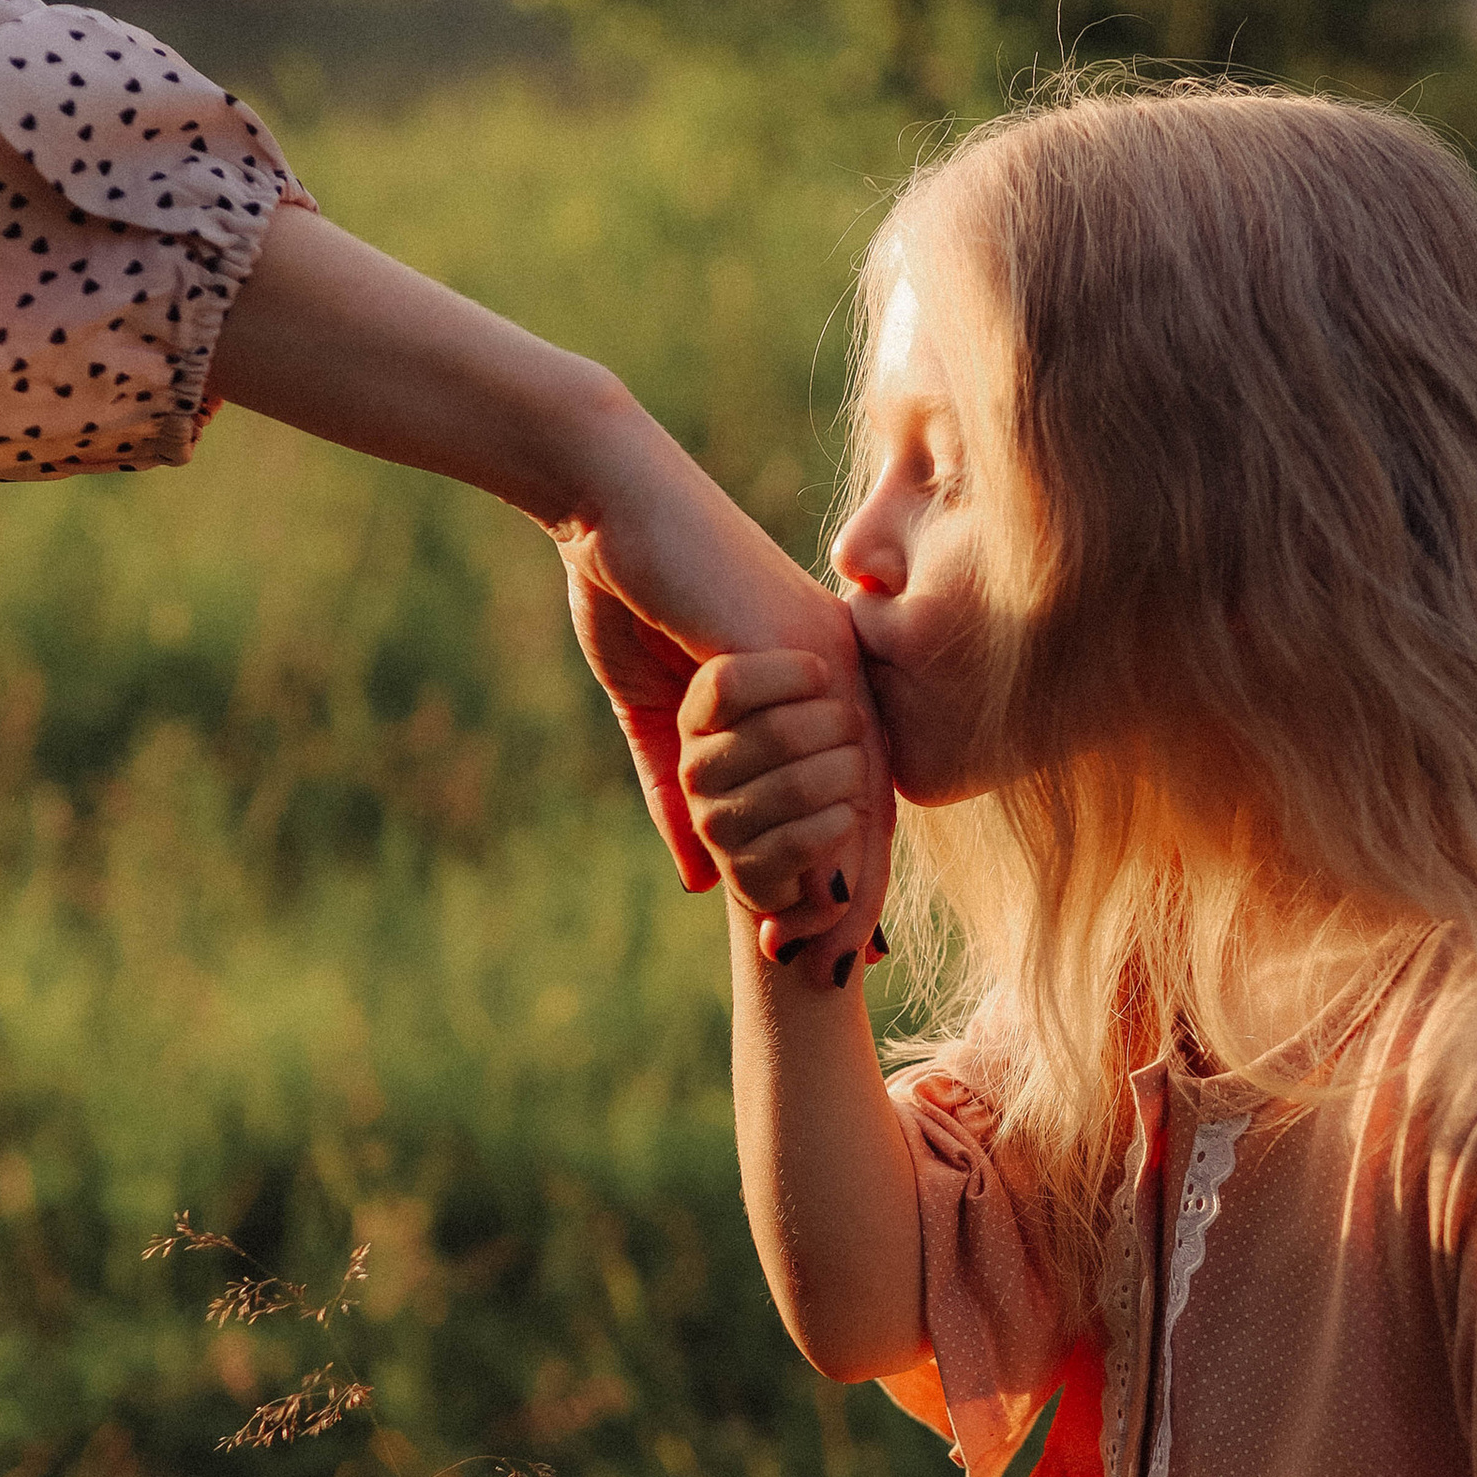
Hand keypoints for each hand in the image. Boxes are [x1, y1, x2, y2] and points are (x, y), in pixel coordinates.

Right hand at [549, 414, 890, 956]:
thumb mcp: (656, 707)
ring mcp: (824, 660)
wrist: (610, 503)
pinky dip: (798, 830)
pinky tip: (776, 883)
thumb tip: (695, 873)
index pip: (847, 791)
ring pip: (845, 791)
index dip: (838, 872)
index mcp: (812, 677)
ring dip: (818, 874)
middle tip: (830, 973)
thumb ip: (675, 784)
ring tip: (798, 941)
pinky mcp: (794, 651)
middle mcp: (836, 670)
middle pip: (866, 804)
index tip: (823, 951)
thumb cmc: (630, 586)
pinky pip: (813, 760)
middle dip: (848, 893)